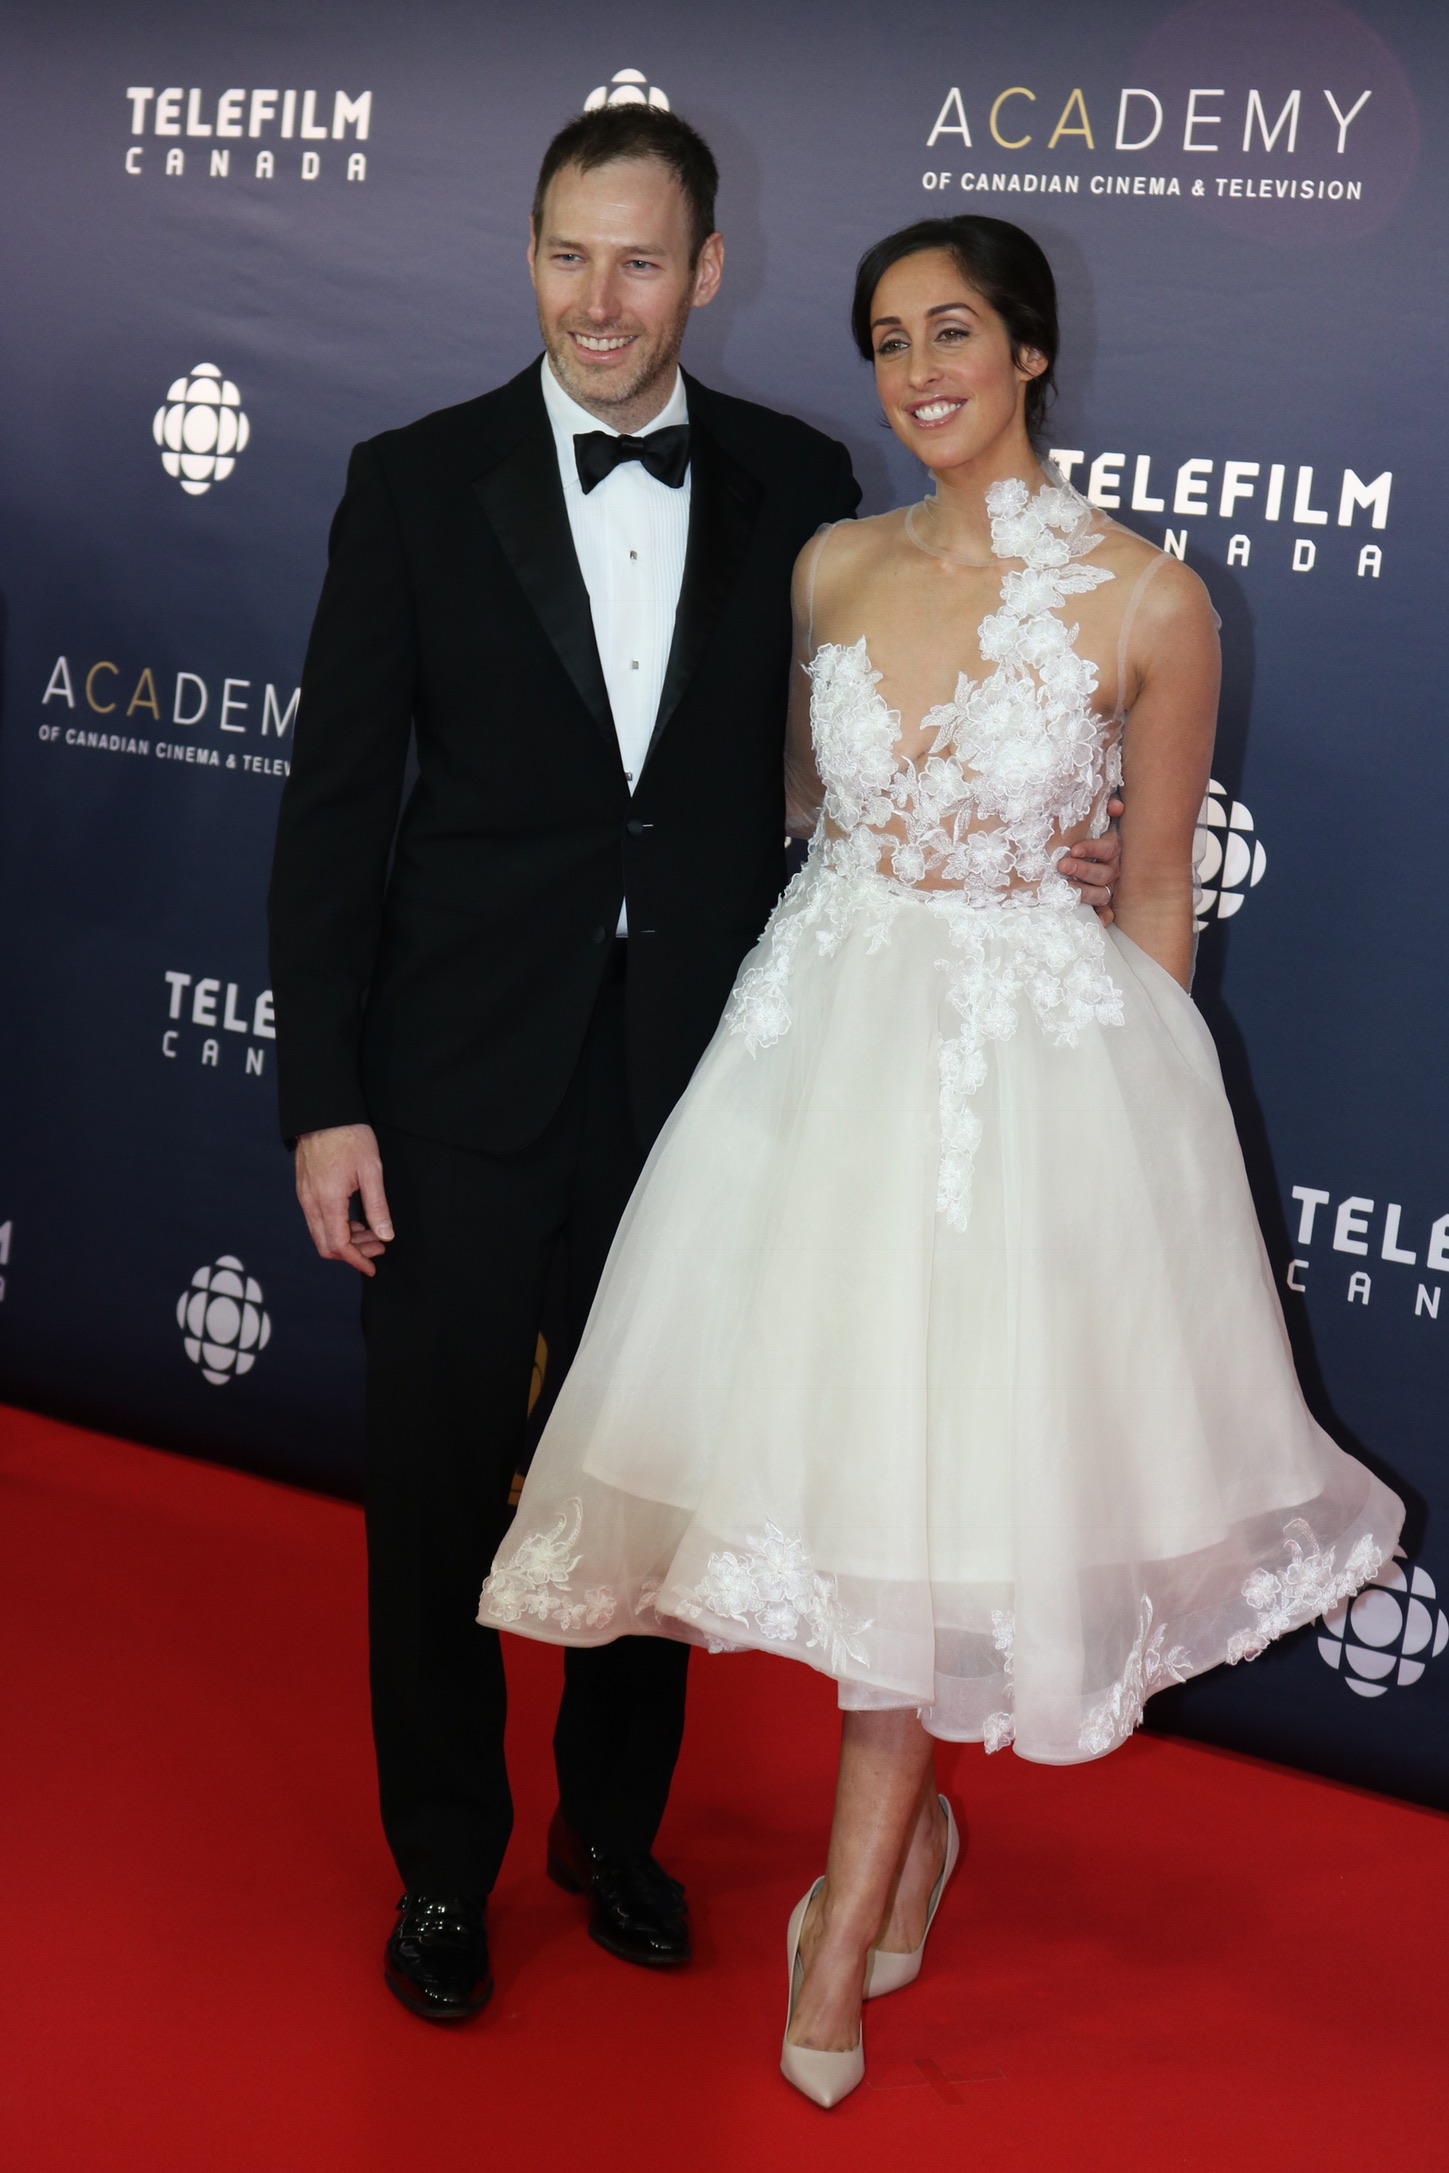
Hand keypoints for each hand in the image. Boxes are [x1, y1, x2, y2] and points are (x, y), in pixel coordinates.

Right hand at [295, 1123, 393, 1275]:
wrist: (324, 1114)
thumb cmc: (350, 1137)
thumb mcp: (371, 1171)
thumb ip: (377, 1206)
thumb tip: (385, 1236)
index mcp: (328, 1200)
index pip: (339, 1245)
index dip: (356, 1260)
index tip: (372, 1267)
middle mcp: (311, 1203)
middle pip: (326, 1245)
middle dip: (352, 1253)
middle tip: (378, 1248)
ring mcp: (304, 1197)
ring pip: (320, 1234)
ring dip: (345, 1241)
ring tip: (371, 1234)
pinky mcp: (304, 1191)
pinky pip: (317, 1220)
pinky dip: (336, 1228)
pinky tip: (355, 1221)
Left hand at [1059, 796, 1124, 922]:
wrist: (1097, 840)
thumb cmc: (1092, 828)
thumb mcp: (1101, 816)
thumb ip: (1109, 807)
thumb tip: (1116, 806)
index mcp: (1113, 847)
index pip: (1105, 848)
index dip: (1091, 849)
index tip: (1073, 849)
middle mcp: (1114, 868)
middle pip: (1102, 874)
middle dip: (1082, 870)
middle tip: (1061, 867)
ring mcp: (1110, 886)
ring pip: (1101, 893)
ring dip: (1085, 893)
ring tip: (1066, 889)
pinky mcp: (1105, 900)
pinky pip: (1108, 911)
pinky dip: (1104, 917)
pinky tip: (1097, 921)